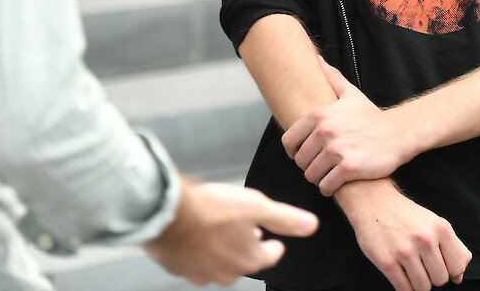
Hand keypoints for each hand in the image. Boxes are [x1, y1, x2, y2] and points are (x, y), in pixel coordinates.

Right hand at [144, 178, 317, 283]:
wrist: (167, 214)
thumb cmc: (212, 209)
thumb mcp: (257, 206)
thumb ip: (285, 219)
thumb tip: (311, 226)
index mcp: (249, 259)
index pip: (270, 256)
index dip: (275, 247)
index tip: (276, 242)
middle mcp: (226, 272)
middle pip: (244, 261)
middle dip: (248, 246)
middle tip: (248, 231)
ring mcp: (201, 273)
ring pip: (219, 262)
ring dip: (223, 247)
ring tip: (222, 229)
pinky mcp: (179, 267)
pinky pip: (196, 260)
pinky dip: (201, 249)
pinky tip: (198, 234)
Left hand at [282, 59, 415, 195]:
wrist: (398, 133)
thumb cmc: (372, 117)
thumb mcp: (350, 95)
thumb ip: (332, 77)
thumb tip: (318, 60)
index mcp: (319, 115)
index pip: (289, 141)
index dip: (294, 151)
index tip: (305, 155)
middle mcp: (324, 132)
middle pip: (300, 161)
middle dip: (309, 166)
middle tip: (322, 165)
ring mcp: (336, 150)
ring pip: (311, 175)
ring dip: (319, 178)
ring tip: (329, 174)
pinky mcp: (348, 168)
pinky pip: (326, 186)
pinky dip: (329, 188)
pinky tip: (337, 183)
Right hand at [337, 179, 472, 290]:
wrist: (373, 202)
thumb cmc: (406, 215)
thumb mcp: (435, 223)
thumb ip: (454, 248)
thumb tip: (459, 277)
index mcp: (441, 228)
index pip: (457, 267)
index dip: (450, 270)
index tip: (441, 266)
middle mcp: (425, 239)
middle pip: (441, 279)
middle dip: (433, 277)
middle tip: (423, 266)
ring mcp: (405, 251)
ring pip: (423, 288)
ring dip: (418, 284)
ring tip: (412, 270)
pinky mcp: (387, 262)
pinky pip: (404, 290)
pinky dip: (406, 288)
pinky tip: (402, 275)